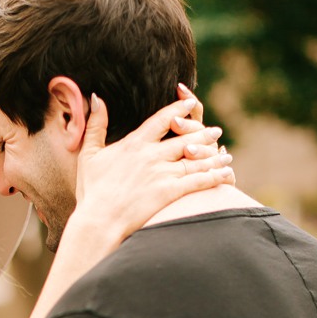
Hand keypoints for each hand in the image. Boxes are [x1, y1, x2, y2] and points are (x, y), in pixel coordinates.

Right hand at [72, 86, 235, 240]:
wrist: (99, 220)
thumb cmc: (92, 190)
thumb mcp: (89, 153)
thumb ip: (96, 125)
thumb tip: (97, 98)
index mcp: (135, 143)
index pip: (162, 119)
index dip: (179, 109)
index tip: (191, 103)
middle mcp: (152, 155)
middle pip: (184, 138)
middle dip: (203, 133)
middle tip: (216, 131)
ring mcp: (163, 173)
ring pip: (195, 159)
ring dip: (213, 156)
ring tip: (226, 154)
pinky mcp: (171, 192)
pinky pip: (199, 181)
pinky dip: (215, 176)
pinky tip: (227, 174)